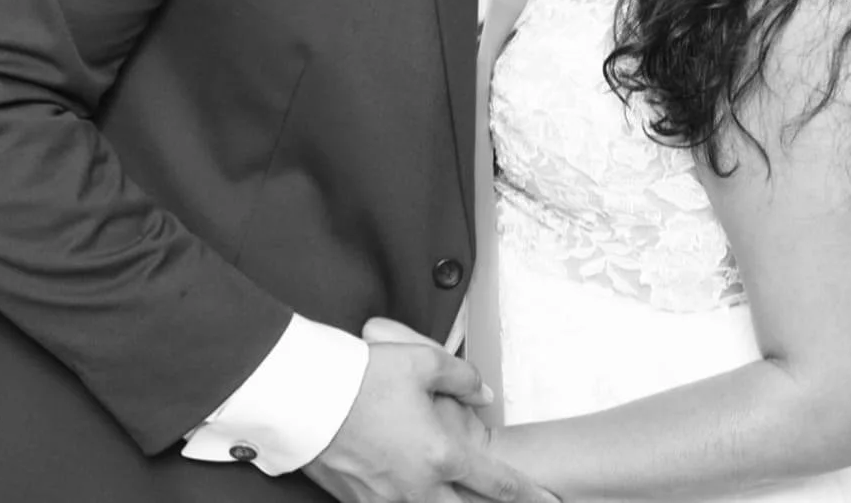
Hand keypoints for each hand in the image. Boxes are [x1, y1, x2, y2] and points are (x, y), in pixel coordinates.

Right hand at [301, 327, 551, 502]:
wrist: (302, 396)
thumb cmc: (362, 376)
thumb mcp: (422, 361)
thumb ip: (462, 379)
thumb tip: (485, 396)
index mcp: (441, 455)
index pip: (497, 484)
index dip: (527, 495)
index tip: (548, 501)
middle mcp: (417, 488)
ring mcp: (386, 501)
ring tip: (459, 496)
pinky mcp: (356, 502)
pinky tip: (415, 494)